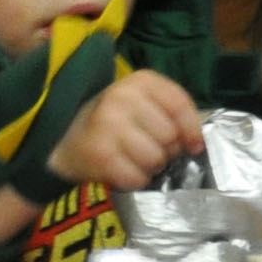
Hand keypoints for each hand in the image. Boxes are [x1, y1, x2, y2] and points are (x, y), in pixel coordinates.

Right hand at [47, 71, 204, 189]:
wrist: (65, 137)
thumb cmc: (116, 121)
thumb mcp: (144, 104)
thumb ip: (172, 114)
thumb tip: (196, 143)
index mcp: (140, 81)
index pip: (179, 104)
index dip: (191, 130)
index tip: (192, 145)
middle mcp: (121, 97)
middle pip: (169, 136)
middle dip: (166, 149)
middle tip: (149, 148)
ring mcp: (107, 124)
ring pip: (155, 159)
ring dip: (150, 166)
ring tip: (134, 158)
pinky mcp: (99, 154)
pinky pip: (137, 178)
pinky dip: (134, 180)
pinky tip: (122, 169)